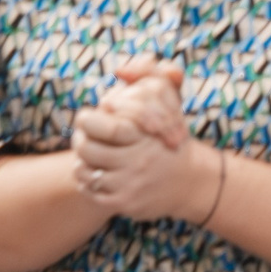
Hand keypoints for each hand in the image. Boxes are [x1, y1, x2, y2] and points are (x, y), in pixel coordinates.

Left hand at [72, 60, 215, 223]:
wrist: (192, 181)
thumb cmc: (170, 139)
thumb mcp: (167, 106)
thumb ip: (147, 79)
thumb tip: (121, 69)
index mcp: (143, 135)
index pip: (103, 125)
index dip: (87, 120)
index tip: (86, 117)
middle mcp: (137, 159)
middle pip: (87, 148)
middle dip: (79, 141)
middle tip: (80, 137)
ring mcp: (130, 183)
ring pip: (85, 171)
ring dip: (80, 163)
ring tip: (84, 157)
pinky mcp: (125, 202)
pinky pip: (90, 191)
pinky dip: (86, 182)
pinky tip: (92, 174)